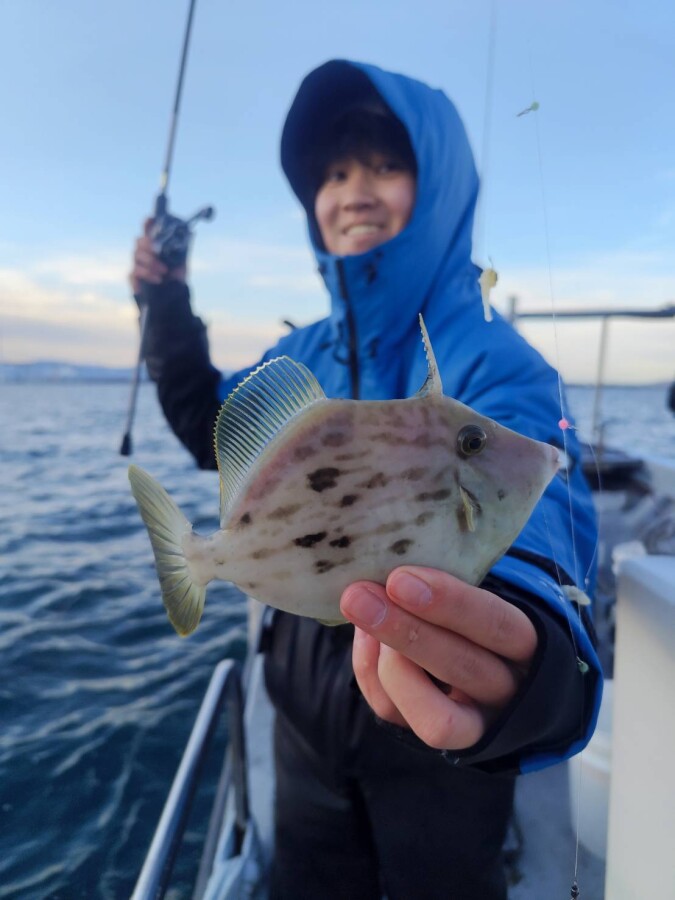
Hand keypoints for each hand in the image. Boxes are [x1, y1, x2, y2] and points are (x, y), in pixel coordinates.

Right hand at [129, 218, 186, 295]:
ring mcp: (137, 264)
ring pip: (137, 258)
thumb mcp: (182, 262)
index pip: (148, 229)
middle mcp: (144, 251)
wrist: (172, 296)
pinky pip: (134, 274)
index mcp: (155, 244)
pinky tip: (154, 281)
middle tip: (158, 252)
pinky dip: (144, 277)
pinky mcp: (134, 277)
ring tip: (164, 272)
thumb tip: (191, 235)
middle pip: (139, 242)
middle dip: (148, 246)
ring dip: (150, 264)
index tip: (149, 220)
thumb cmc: (175, 275)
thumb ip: (183, 251)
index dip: (147, 223)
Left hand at [340, 567, 537, 750]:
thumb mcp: (479, 592)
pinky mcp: (433, 734)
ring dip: (387, 665)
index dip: (452, 604)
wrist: (491, 663)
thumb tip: (390, 565)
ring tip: (362, 617)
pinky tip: (365, 636)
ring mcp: (475, 723)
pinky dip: (370, 673)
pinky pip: (395, 714)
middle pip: (465, 668)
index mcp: (530, 646)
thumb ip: (448, 582)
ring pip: (436, 717)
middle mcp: (509, 692)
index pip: (499, 626)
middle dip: (406, 632)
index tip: (400, 579)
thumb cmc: (477, 612)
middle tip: (359, 597)